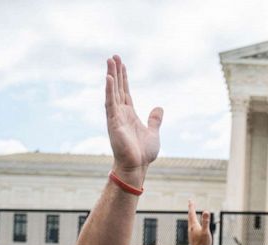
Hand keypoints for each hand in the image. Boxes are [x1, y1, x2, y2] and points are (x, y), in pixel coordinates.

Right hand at [105, 55, 162, 182]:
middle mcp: (120, 113)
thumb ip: (154, 120)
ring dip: (111, 76)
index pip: (125, 91)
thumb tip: (159, 107)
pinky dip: (109, 90)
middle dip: (115, 72)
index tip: (121, 64)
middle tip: (113, 56)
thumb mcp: (153, 132)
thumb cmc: (142, 153)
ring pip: (112, 92)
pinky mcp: (113, 122)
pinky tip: (108, 78)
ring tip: (110, 61)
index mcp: (129, 114)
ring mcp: (115, 116)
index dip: (123, 78)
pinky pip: (110, 103)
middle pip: (117, 87)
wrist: (137, 166)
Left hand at [186, 200, 212, 244]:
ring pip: (190, 221)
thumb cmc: (202, 243)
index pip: (192, 213)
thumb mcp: (206, 231)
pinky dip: (193, 221)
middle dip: (191, 209)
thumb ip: (206, 221)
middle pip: (190, 216)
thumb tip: (206, 211)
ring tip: (192, 212)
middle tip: (191, 203)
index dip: (191, 206)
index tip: (190, 200)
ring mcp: (191, 232)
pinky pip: (192, 226)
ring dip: (191, 215)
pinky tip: (194, 224)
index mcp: (194, 225)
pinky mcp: (192, 236)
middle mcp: (191, 227)